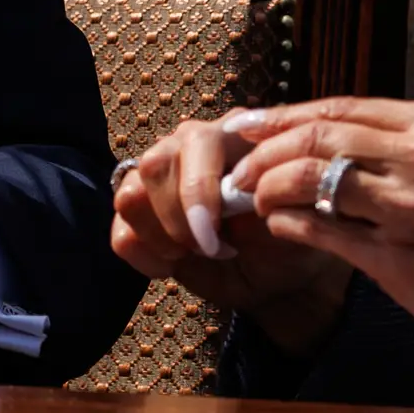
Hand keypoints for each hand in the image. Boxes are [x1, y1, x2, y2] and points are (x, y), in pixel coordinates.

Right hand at [111, 116, 354, 344]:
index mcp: (231, 136)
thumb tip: (240, 197)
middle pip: (153, 166)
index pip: (195, 145)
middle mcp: (188, 144)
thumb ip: (271, 202)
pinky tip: (173, 263)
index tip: (213, 243)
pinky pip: (119, 231)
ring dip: (160, 237)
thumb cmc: (287, 244)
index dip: (197, 196)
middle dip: (177, 221)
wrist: (274, 277)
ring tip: (192, 253)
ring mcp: (158, 175)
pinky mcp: (139, 210)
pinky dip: (144, 256)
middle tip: (207, 249)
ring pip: (130, 196)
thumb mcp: (293, 225)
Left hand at [216, 97, 413, 391]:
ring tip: (250, 201)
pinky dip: (286, 224)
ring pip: (307, 174)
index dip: (280, 116)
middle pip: (314, 133)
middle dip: (260, 150)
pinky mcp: (398, 255)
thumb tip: (314, 143)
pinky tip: (277, 227)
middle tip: (233, 170)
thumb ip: (394, 152)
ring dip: (265, 187)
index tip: (243, 127)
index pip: (337, 106)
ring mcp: (411, 204)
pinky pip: (319, 229)